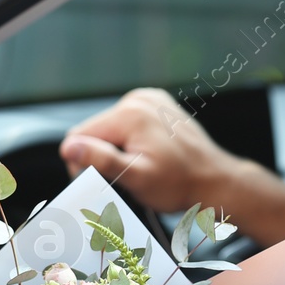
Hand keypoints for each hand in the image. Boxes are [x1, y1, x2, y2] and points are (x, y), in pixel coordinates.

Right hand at [58, 88, 284, 243]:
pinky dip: (130, 140)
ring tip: (139, 167)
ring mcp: (150, 99)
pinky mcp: (158, 105)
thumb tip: (68, 147)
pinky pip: (128, 123)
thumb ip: (101, 159)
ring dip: (116, 149)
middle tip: (124, 178)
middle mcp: (139, 99)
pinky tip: (147, 155)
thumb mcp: (136, 177)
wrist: (216, 181)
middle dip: (101, 155)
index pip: (79, 135)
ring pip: (110, 128)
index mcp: (130, 113)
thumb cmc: (179, 185)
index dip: (83, 162)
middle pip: (95, 130)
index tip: (103, 182)